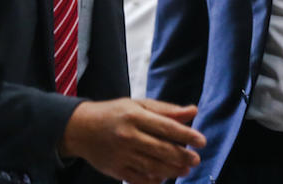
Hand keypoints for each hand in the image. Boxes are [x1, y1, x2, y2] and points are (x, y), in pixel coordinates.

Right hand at [59, 98, 206, 183]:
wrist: (80, 128)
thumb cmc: (115, 113)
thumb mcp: (139, 105)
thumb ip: (166, 110)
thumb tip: (193, 111)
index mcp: (135, 115)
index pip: (167, 126)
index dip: (187, 135)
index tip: (202, 141)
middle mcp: (128, 135)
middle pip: (161, 149)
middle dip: (182, 156)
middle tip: (196, 159)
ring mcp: (120, 154)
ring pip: (151, 166)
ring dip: (172, 170)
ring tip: (186, 170)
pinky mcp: (115, 169)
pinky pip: (138, 178)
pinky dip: (153, 180)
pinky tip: (164, 178)